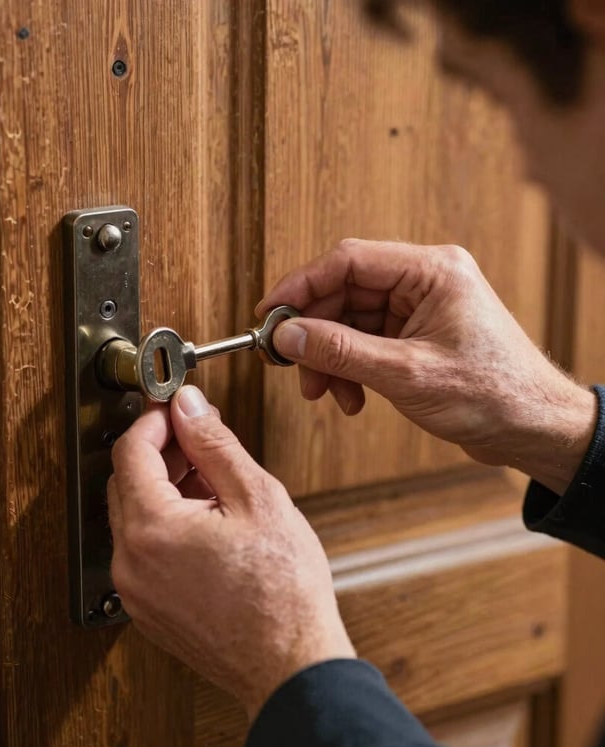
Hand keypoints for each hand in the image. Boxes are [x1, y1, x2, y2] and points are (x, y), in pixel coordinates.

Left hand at [108, 386, 354, 718]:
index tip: (177, 410)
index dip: (155, 421)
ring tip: (212, 480)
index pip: (130, 451)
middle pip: (125, 482)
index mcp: (151, 530)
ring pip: (134, 516)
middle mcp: (130, 563)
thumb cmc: (283, 591)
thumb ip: (213, 443)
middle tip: (199, 440)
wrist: (291, 666)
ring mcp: (136, 591)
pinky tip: (206, 518)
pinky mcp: (148, 609)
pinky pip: (144, 550)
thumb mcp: (256, 497)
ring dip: (164, 487)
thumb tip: (188, 407)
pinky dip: (166, 523)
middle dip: (160, 452)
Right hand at [259, 239, 596, 494]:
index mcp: (431, 271)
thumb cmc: (494, 393)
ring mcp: (418, 309)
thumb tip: (288, 336)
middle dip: (314, 333)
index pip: (348, 261)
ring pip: (349, 322)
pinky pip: (364, 343)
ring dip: (330, 358)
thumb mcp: (405, 372)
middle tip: (289, 362)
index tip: (269, 313)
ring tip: (324, 391)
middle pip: (344, 293)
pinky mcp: (415, 335)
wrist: (533, 428)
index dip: (301, 286)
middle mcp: (423, 282)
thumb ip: (340, 351)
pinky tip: (350, 397)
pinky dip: (349, 369)